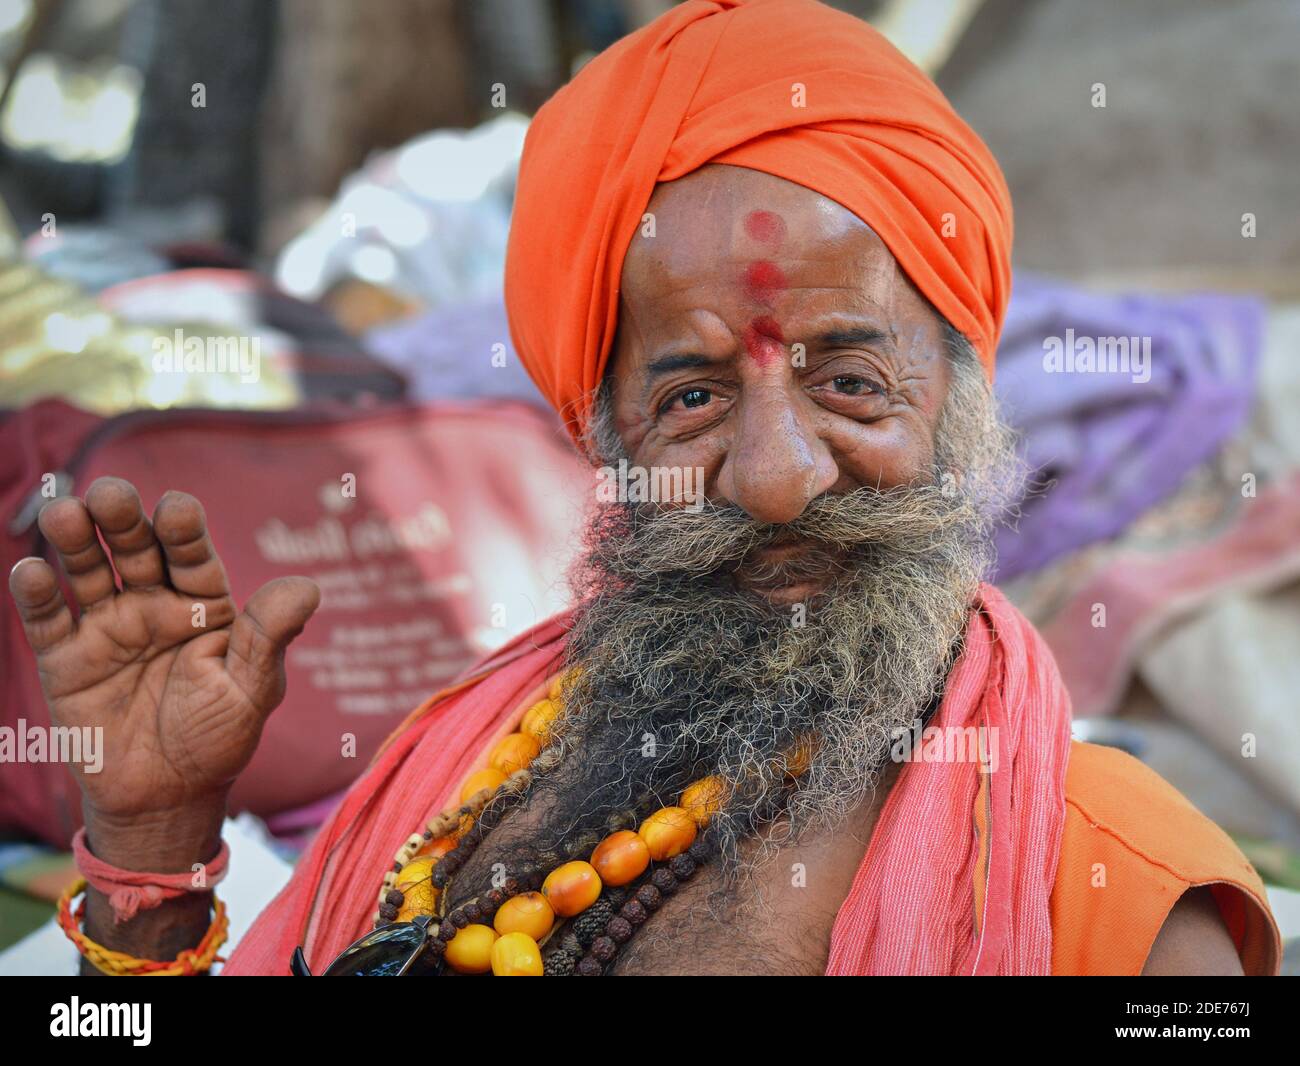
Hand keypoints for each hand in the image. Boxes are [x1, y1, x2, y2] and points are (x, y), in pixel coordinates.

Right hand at [8, 477, 318, 861]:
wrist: (168, 797)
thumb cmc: (219, 737)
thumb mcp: (252, 688)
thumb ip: (269, 637)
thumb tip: (309, 587)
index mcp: (203, 604)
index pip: (192, 557)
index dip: (184, 532)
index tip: (177, 508)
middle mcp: (153, 605)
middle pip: (135, 551)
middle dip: (123, 520)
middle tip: (110, 492)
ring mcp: (107, 628)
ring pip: (87, 573)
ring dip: (75, 541)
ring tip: (65, 512)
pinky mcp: (66, 659)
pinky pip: (49, 620)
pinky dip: (37, 595)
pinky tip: (31, 570)